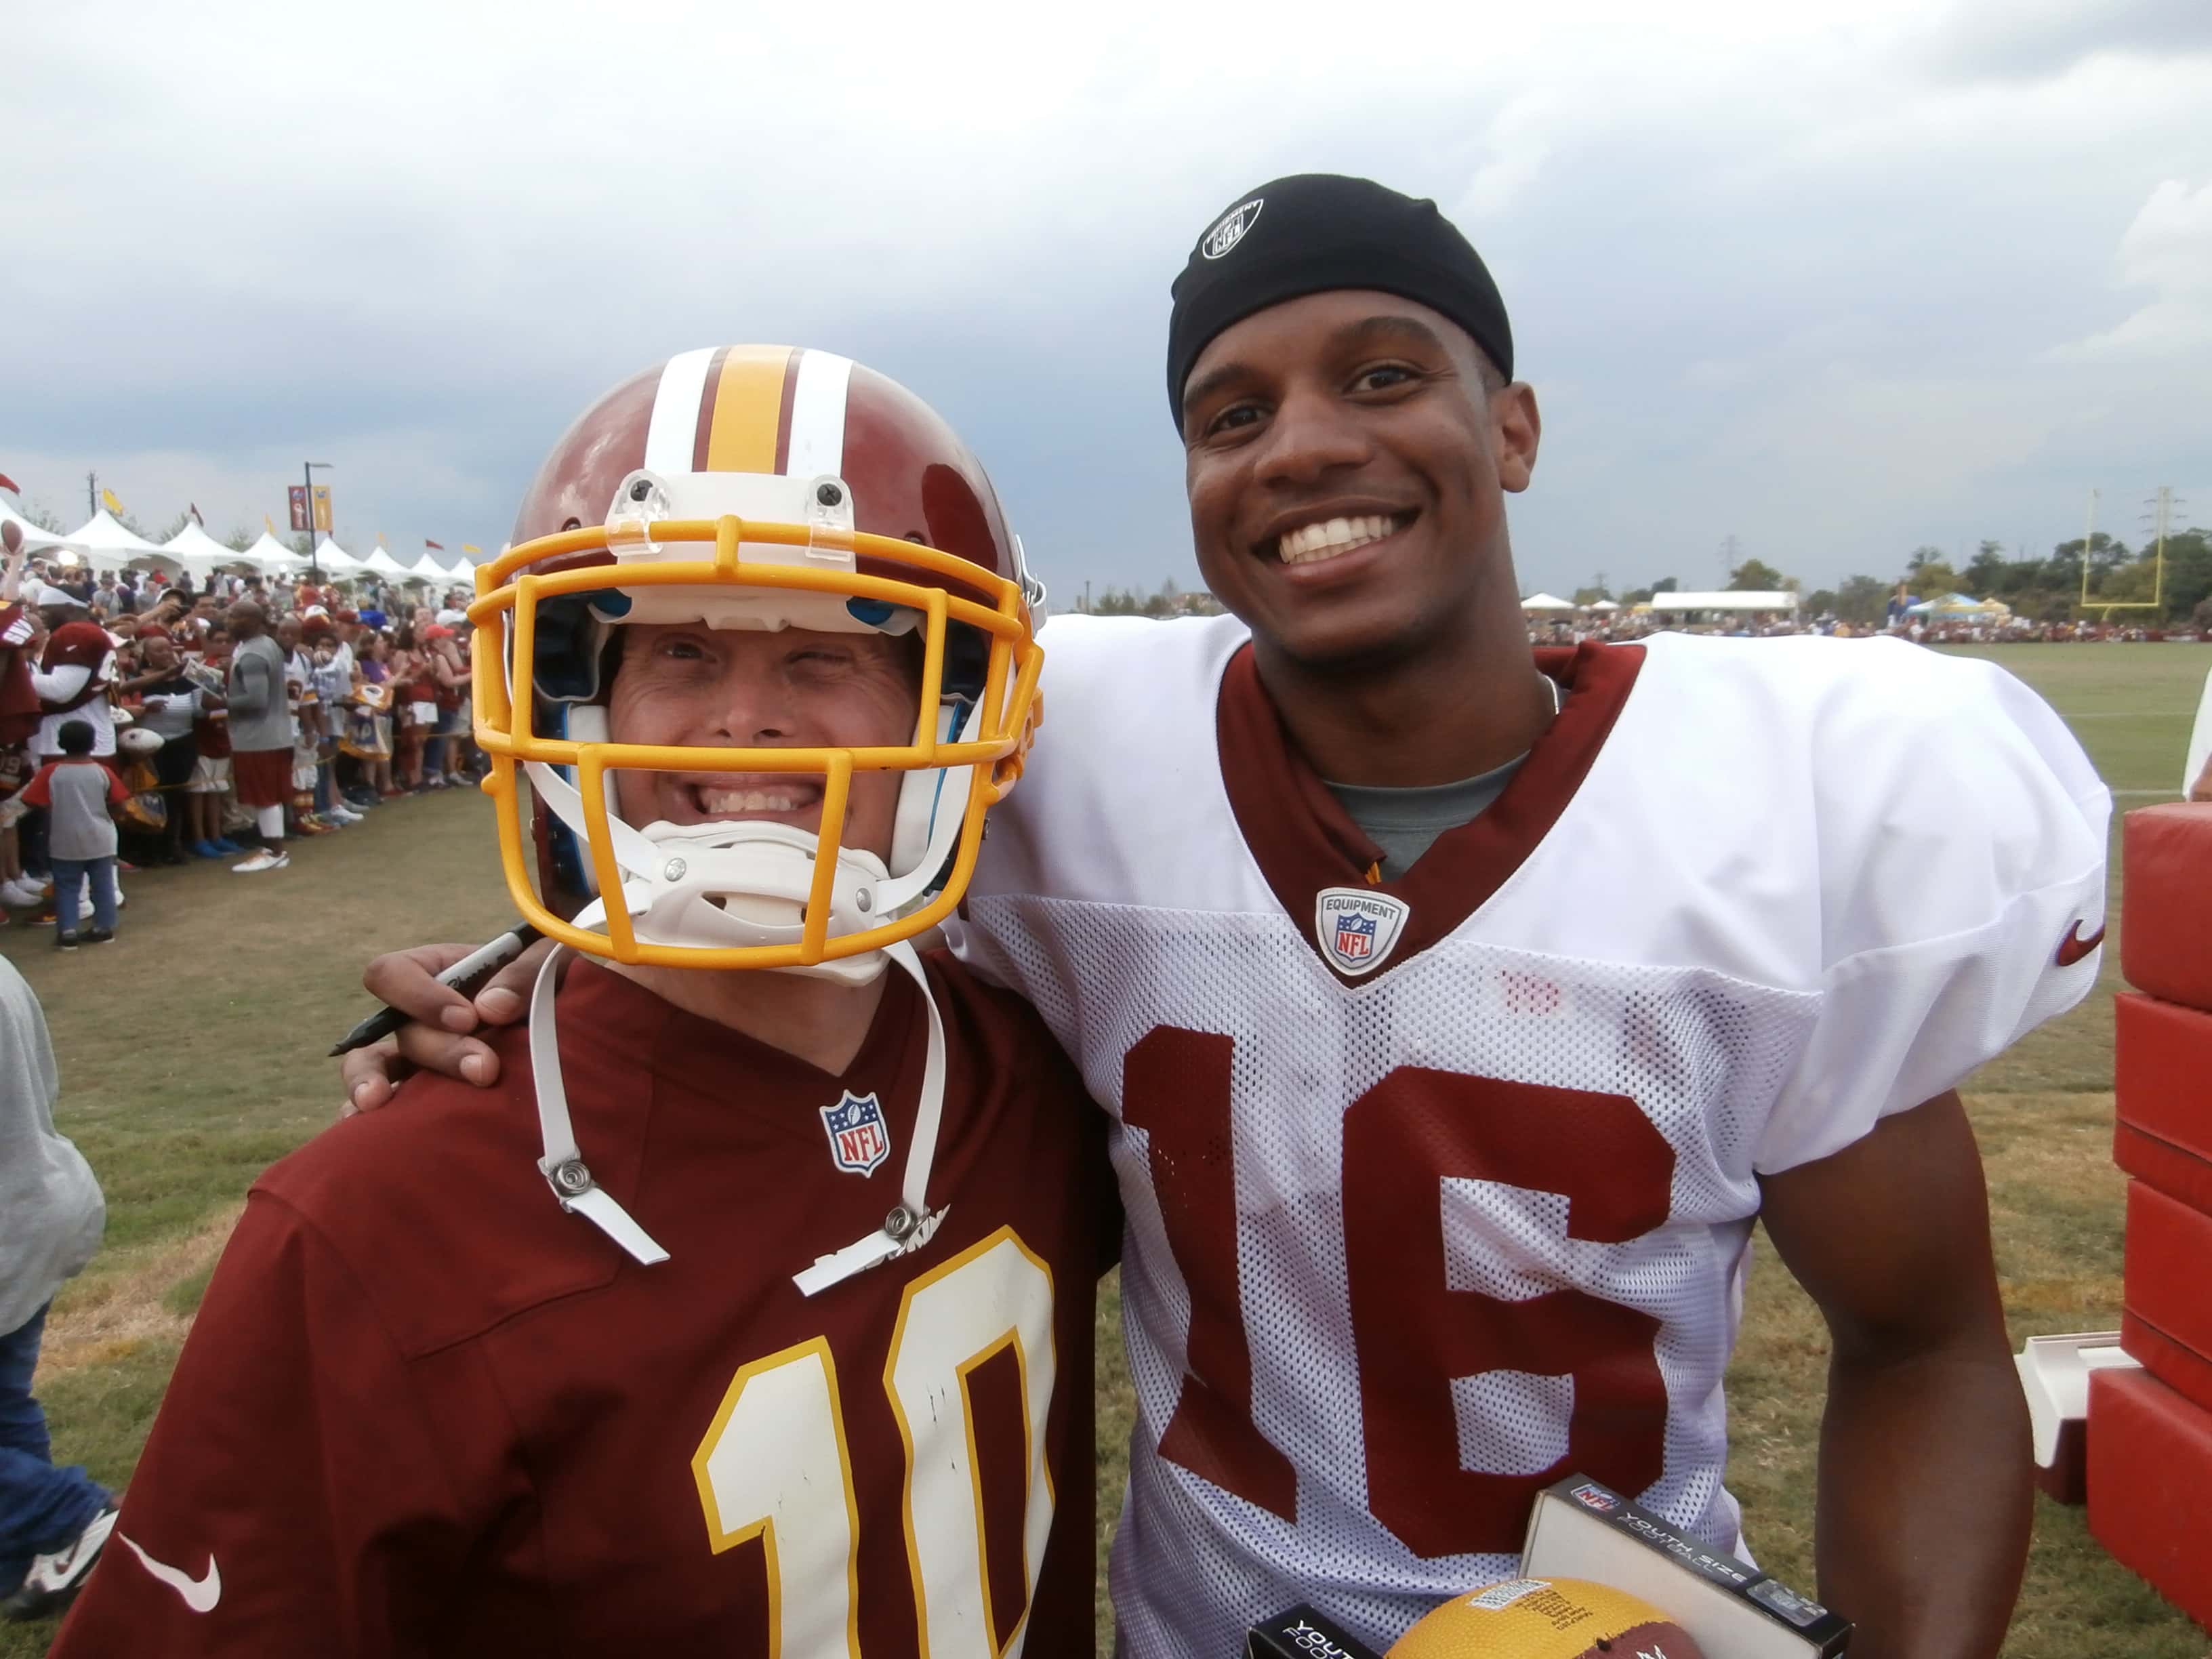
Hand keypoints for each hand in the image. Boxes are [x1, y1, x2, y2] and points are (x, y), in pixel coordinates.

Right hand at [339, 937, 549, 1116]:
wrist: (574, 1027)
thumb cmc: (554, 981)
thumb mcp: (545, 964)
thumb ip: (522, 975)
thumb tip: (491, 1008)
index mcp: (440, 972)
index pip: (394, 974)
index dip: (420, 996)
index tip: (468, 1018)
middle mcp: (422, 1014)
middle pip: (406, 1031)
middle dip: (443, 1052)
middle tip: (485, 1069)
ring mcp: (421, 1057)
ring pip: (377, 1066)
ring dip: (373, 1081)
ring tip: (376, 1103)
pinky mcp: (429, 1093)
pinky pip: (389, 1104)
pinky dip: (375, 1117)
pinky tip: (368, 1129)